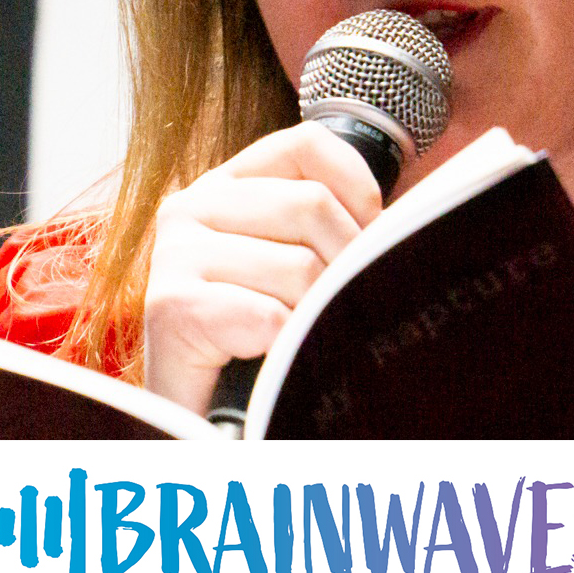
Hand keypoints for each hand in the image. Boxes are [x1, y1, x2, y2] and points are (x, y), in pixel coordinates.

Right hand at [142, 121, 382, 413]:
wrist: (199, 427)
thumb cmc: (258, 343)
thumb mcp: (294, 265)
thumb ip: (330, 226)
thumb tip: (402, 218)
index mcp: (225, 186)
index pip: (304, 145)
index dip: (356, 184)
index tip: (372, 231)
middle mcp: (190, 206)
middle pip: (311, 205)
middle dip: (345, 264)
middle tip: (339, 309)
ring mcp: (174, 253)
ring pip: (298, 265)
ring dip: (316, 314)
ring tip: (302, 341)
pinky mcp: (171, 306)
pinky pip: (268, 316)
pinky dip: (287, 347)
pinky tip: (272, 363)